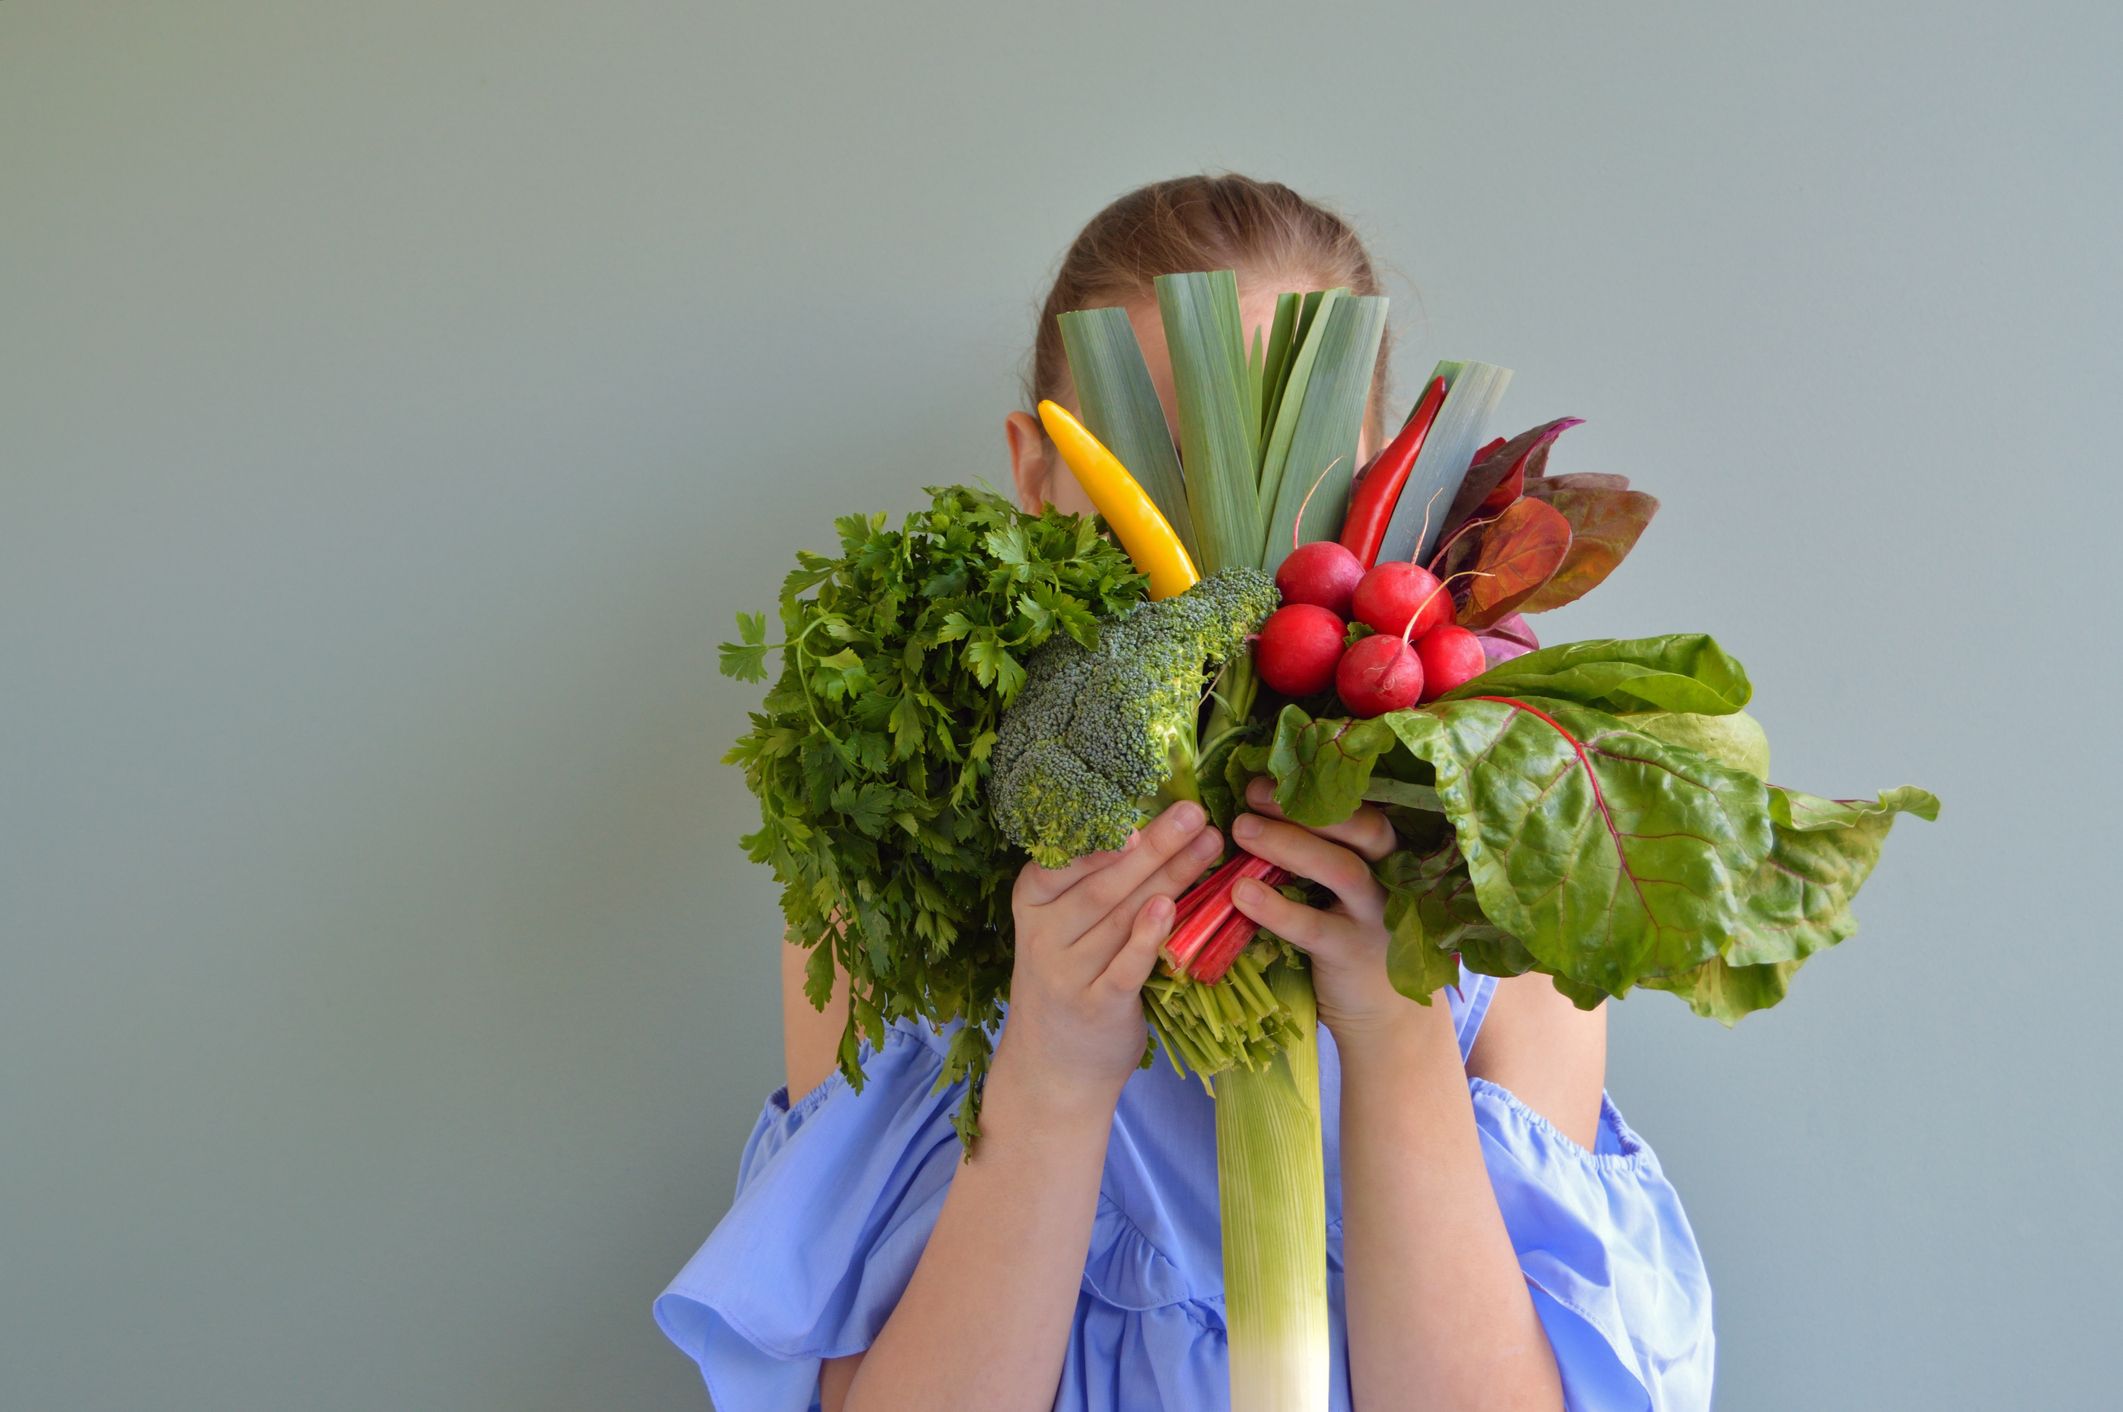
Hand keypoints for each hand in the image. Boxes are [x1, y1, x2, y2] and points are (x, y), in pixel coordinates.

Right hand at [999, 801, 1222, 1109]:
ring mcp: (1068, 974)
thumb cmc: (1070, 980)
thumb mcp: (1062, 929)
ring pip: (1123, 916)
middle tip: (1193, 812)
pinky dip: (1148, 936)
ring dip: (1170, 876)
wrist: (1053, 1068)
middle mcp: (1043, 936)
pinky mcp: (1097, 1006)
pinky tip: (1170, 906)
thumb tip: (1148, 827)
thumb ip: (1093, 885)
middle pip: (1105, 883)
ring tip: (1208, 844)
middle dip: (1154, 845)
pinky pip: (1126, 966)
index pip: (1064, 859)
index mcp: (1032, 903)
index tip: (1139, 803)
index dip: (1103, 833)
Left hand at [1228, 777, 1434, 1043]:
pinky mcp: (1353, 954)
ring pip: (1342, 870)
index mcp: (1386, 854)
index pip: (1362, 806)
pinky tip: (1241, 894)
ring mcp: (1376, 917)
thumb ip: (1315, 851)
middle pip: (1363, 828)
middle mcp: (1391, 878)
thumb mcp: (1343, 890)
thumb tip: (1254, 806)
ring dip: (1288, 846)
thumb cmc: (1350, 935)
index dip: (1318, 787)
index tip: (1268, 775)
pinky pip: (1315, 927)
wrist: (1382, 1014)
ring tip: (1240, 831)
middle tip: (1252, 794)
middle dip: (1306, 807)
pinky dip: (1276, 908)